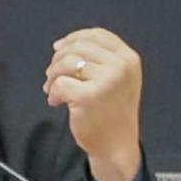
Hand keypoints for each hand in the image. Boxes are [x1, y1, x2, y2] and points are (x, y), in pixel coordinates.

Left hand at [42, 27, 142, 180]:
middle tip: (52, 75)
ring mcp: (107, 81)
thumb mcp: (116, 78)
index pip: (97, 35)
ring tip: (52, 89)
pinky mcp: (89, 96)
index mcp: (129, 59)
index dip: (74, 38)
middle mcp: (121, 66)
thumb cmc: (112, 111)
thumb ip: (96, 59)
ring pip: (66, 63)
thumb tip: (59, 45)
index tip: (58, 48)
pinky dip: (52, 92)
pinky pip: (59, 83)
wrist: (117, 145)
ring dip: (53, 75)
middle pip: (78, 47)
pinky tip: (56, 102)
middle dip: (59, 59)